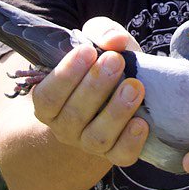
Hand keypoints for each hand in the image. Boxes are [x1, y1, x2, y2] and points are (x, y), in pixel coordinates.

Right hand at [28, 17, 147, 166]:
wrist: (120, 92)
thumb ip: (101, 33)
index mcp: (49, 102)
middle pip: (74, 115)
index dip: (65, 75)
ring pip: (97, 137)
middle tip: (115, 61)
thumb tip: (115, 40)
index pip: (47, 95)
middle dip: (96, 86)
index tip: (87, 50)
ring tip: (134, 86)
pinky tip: (141, 122)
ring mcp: (88, 144)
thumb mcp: (98, 43)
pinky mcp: (115, 154)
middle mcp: (64, 127)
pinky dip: (131, 141)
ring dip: (116, 112)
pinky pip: (121, 156)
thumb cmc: (104, 64)